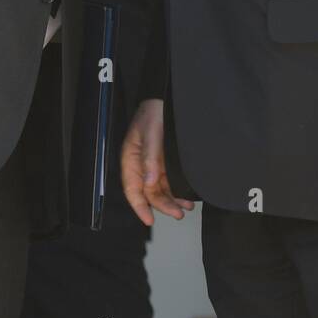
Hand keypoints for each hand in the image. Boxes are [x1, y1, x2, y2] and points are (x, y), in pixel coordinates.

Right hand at [121, 98, 194, 224]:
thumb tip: (150, 181)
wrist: (166, 98)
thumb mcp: (151, 132)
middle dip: (162, 205)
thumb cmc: (154, 111)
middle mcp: (141, 165)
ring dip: (172, 200)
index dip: (139, 206)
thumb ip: (150, 157)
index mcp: (131, 159)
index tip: (149, 219)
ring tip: (185, 208)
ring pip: (160, 189)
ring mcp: (154, 164)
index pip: (132, 189)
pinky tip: (187, 197)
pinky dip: (177, 190)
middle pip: (149, 192)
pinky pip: (169, 180)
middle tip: (177, 214)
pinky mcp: (165, 161)